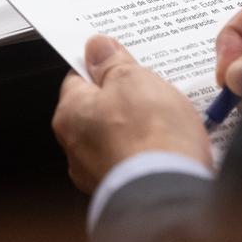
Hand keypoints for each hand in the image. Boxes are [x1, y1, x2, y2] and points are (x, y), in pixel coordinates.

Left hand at [52, 35, 211, 193]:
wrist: (171, 194)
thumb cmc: (150, 137)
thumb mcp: (133, 79)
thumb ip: (112, 62)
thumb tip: (97, 47)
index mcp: (70, 114)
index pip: (78, 79)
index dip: (102, 65)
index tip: (121, 58)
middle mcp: (76, 147)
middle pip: (99, 109)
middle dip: (125, 96)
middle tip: (152, 86)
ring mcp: (98, 172)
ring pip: (118, 136)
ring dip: (139, 125)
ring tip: (168, 116)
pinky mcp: (123, 188)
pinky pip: (134, 159)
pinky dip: (148, 150)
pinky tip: (169, 143)